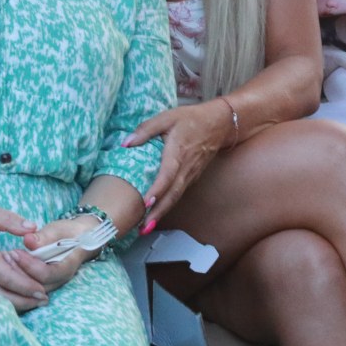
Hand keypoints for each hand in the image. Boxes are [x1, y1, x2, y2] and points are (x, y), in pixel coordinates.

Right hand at [0, 203, 47, 311]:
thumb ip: (10, 220)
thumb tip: (32, 227)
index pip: (6, 276)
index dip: (24, 285)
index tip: (42, 290)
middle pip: (2, 293)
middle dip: (24, 300)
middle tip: (44, 301)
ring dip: (16, 301)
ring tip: (36, 302)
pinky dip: (5, 297)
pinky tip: (20, 297)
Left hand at [13, 213, 103, 300]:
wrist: (78, 239)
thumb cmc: (69, 233)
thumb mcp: (59, 229)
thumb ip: (45, 236)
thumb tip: (28, 240)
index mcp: (68, 267)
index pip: (47, 274)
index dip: (29, 265)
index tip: (15, 251)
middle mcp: (59, 281)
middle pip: (35, 286)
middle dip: (18, 272)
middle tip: (5, 255)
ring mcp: (49, 285)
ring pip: (28, 291)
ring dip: (14, 276)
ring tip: (4, 259)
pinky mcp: (40, 284)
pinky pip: (25, 288)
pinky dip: (15, 279)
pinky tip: (5, 266)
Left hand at [122, 100, 232, 226]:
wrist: (219, 123)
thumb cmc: (191, 119)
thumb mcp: (167, 117)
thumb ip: (146, 129)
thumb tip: (125, 143)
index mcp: (178, 152)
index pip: (168, 175)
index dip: (158, 189)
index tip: (146, 202)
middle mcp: (186, 167)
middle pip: (173, 194)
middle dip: (158, 212)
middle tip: (143, 228)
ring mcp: (191, 174)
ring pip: (176, 196)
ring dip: (162, 212)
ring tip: (146, 227)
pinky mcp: (193, 176)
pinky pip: (180, 193)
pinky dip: (168, 204)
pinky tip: (157, 212)